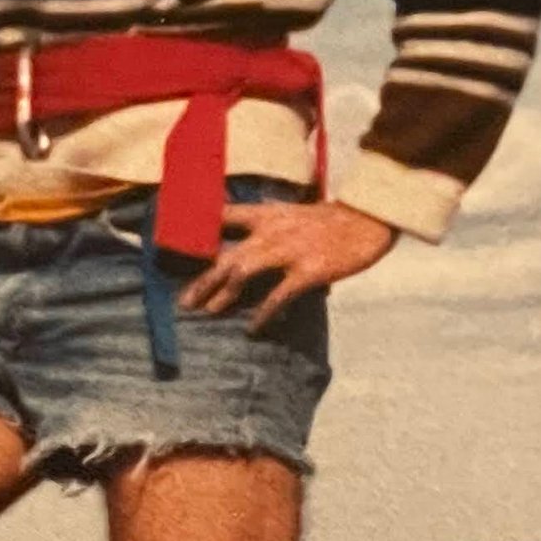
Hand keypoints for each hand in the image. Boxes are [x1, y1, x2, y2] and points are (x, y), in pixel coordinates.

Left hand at [181, 199, 395, 329]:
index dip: (196, 227)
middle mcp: (271, 231)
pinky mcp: (307, 271)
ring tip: (208, 312)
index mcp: (267, 214)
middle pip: (226, 255)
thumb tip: (252, 243)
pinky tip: (253, 328)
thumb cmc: (333, 221)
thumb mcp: (295, 213)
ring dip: (222, 294)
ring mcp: (288, 251)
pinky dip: (263, 313)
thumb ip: (271, 225)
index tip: (172, 241)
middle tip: (185, 301)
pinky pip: (277, 295)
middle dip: (203, 279)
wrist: (368, 219)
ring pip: (242, 273)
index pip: (222, 216)